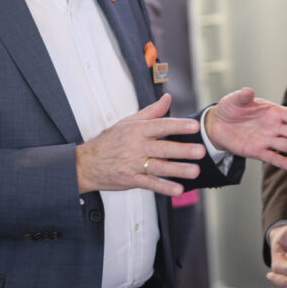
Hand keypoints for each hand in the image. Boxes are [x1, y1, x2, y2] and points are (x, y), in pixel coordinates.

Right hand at [76, 94, 205, 196]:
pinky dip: (164, 187)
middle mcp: (136, 147)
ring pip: (159, 167)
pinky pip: (150, 184)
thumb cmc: (108, 142)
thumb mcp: (127, 122)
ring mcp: (133, 165)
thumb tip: (167, 98)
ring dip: (178, 170)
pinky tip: (178, 189)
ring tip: (195, 171)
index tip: (194, 126)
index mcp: (136, 130)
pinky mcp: (131, 180)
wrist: (86, 164)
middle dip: (182, 150)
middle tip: (200, 151)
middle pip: (162, 148)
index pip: (160, 126)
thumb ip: (151, 112)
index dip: (177, 126)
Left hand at [204, 88, 286, 170]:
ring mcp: (267, 140)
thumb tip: (248, 90)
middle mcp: (274, 126)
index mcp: (273, 112)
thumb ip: (243, 97)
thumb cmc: (230, 108)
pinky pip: (272, 157)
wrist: (217, 125)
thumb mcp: (234, 100)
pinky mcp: (257, 151)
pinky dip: (283, 162)